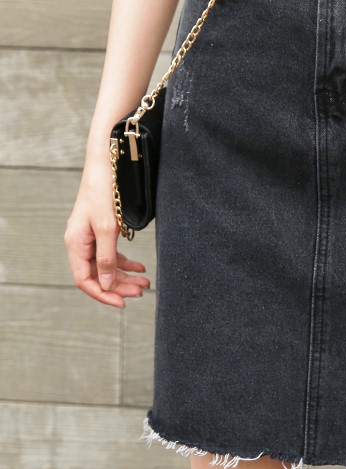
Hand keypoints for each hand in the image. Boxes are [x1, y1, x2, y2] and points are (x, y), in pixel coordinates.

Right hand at [64, 158, 149, 306]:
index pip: (85, 280)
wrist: (106, 165)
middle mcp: (81, 243)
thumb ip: (105, 257)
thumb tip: (104, 284)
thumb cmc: (103, 193)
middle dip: (119, 285)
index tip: (123, 303)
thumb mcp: (107, 228)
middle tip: (142, 292)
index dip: (103, 294)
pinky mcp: (102, 230)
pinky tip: (140, 267)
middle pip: (98, 274)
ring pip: (107, 265)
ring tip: (145, 283)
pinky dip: (126, 262)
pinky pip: (112, 253)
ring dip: (125, 275)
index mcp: (76, 245)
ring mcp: (91, 237)